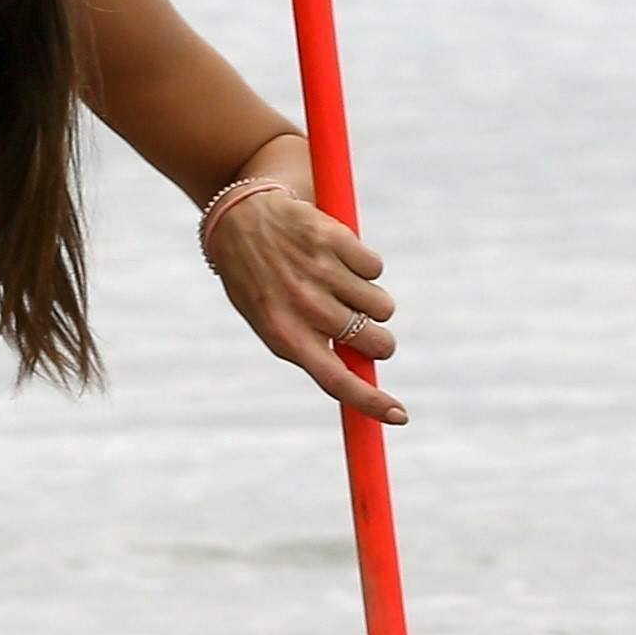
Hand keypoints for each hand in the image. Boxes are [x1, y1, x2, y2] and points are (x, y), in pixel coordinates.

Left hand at [209, 189, 406, 422]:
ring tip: (340, 285)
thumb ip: (312, 345)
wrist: (237, 218)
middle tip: (365, 328)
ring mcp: (320, 272)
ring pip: (381, 306)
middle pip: (375, 343)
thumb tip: (362, 372)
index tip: (399, 416)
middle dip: (379, 341)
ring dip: (372, 301)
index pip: (336, 381)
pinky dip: (365, 266)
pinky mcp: (334, 239)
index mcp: (284, 335)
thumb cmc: (259, 279)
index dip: (371, 402)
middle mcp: (304, 306)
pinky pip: (375, 268)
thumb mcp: (272, 320)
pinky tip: (337, 257)